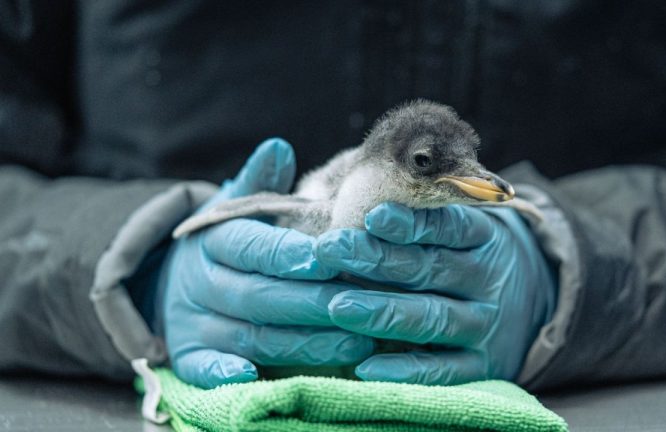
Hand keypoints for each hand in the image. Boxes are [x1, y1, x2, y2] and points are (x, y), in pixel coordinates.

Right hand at [159, 138, 373, 388]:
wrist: (176, 280)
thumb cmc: (232, 241)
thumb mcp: (238, 207)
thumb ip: (260, 182)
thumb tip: (278, 146)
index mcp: (216, 239)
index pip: (251, 245)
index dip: (286, 254)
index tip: (325, 258)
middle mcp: (203, 281)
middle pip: (257, 295)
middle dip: (310, 302)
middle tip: (360, 305)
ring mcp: (194, 320)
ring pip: (250, 334)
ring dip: (301, 341)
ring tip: (355, 342)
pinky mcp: (190, 354)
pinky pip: (202, 368)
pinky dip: (221, 373)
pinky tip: (251, 376)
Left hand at [315, 203, 556, 384]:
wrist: (538, 300)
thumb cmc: (472, 256)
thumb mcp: (465, 230)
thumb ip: (422, 223)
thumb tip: (352, 213)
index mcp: (484, 237)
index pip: (449, 226)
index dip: (412, 223)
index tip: (372, 216)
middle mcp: (487, 279)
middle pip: (432, 268)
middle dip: (377, 259)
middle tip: (329, 249)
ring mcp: (486, 324)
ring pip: (434, 317)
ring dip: (384, 312)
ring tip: (337, 307)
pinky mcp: (482, 365)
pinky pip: (443, 370)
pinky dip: (406, 370)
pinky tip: (366, 366)